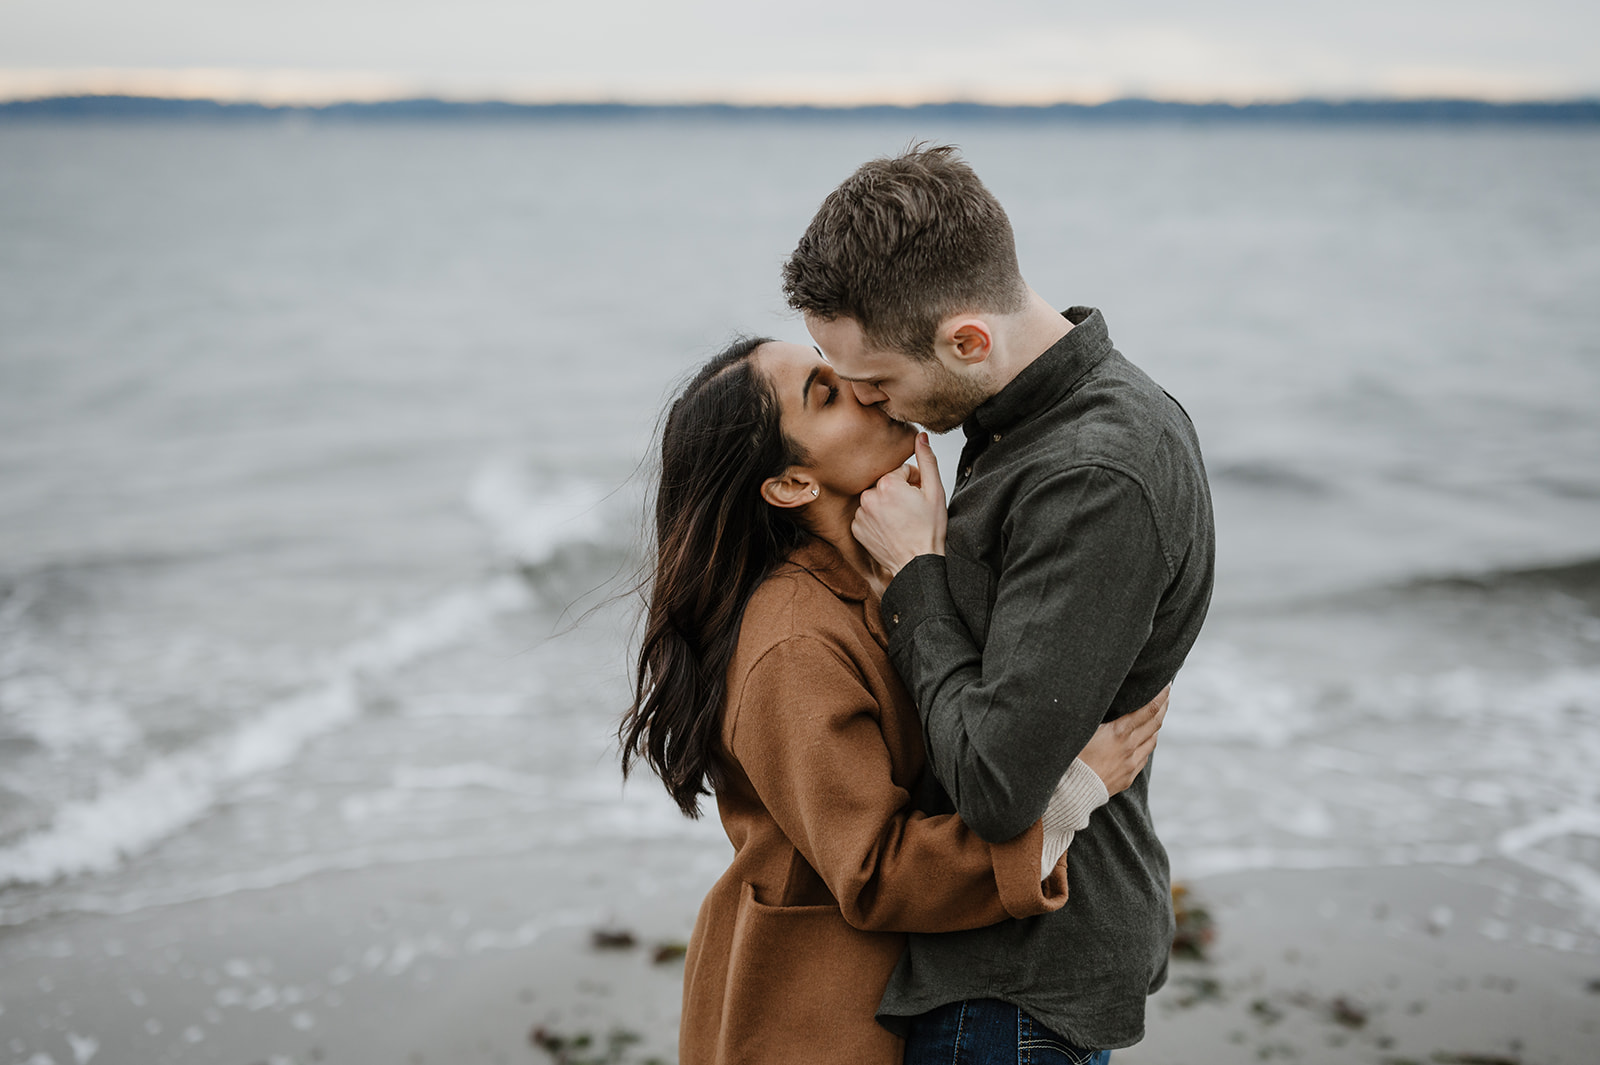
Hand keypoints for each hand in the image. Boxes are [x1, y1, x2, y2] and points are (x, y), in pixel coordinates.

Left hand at [851, 433, 946, 575]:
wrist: (917, 563)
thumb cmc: (928, 531)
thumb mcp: (935, 492)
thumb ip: (927, 460)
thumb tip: (920, 437)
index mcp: (887, 484)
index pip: (900, 471)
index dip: (914, 481)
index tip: (920, 496)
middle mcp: (869, 496)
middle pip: (886, 484)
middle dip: (899, 492)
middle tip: (912, 509)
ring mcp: (860, 514)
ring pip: (876, 499)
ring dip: (887, 504)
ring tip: (902, 520)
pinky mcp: (856, 528)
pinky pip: (866, 515)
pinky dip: (877, 519)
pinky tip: (891, 528)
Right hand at [1077, 685, 1168, 794]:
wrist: (1070, 791)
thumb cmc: (1069, 755)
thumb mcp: (1081, 728)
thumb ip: (1095, 712)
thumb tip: (1099, 695)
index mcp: (1119, 732)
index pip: (1148, 709)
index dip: (1160, 695)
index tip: (1167, 683)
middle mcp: (1130, 747)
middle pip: (1155, 722)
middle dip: (1163, 705)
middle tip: (1167, 693)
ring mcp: (1131, 764)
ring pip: (1152, 740)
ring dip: (1156, 725)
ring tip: (1158, 714)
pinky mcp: (1128, 777)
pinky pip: (1144, 756)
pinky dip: (1148, 742)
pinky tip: (1145, 738)